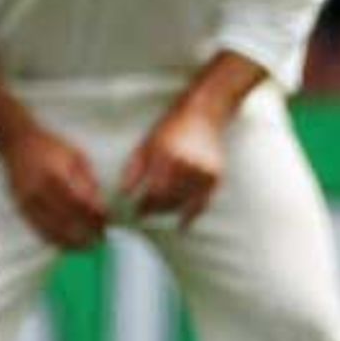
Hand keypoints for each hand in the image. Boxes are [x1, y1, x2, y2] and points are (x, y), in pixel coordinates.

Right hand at [2, 123, 106, 250]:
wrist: (17, 144)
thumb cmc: (51, 148)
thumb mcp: (76, 157)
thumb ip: (88, 181)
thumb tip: (100, 206)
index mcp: (55, 173)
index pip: (79, 201)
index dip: (94, 214)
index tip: (107, 220)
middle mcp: (40, 189)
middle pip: (66, 219)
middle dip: (86, 231)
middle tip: (101, 237)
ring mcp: (28, 201)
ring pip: (52, 229)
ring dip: (72, 241)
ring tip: (89, 246)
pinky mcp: (21, 209)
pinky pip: (40, 231)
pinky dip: (56, 240)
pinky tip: (69, 244)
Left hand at [118, 101, 224, 227]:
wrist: (203, 114)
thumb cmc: (170, 128)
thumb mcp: (147, 144)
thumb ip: (133, 169)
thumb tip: (123, 194)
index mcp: (166, 156)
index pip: (152, 191)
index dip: (144, 204)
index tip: (136, 210)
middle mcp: (186, 165)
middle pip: (167, 199)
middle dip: (154, 209)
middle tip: (144, 213)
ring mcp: (203, 172)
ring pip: (183, 204)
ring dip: (170, 212)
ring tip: (159, 212)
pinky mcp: (215, 177)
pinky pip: (203, 204)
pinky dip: (192, 216)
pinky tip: (182, 225)